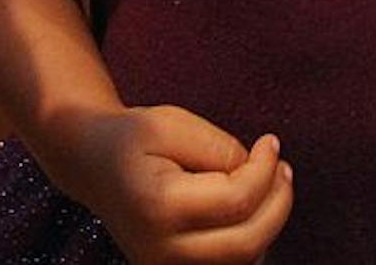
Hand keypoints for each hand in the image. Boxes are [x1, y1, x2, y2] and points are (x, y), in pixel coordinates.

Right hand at [57, 105, 292, 264]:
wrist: (91, 163)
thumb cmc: (133, 138)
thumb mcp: (174, 125)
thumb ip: (220, 150)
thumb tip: (263, 173)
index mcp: (158, 207)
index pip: (237, 200)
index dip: (266, 169)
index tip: (272, 141)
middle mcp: (161, 249)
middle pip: (247, 242)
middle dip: (279, 204)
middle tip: (284, 169)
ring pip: (242, 261)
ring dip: (268, 223)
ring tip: (272, 183)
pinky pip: (227, 264)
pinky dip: (250, 239)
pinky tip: (253, 207)